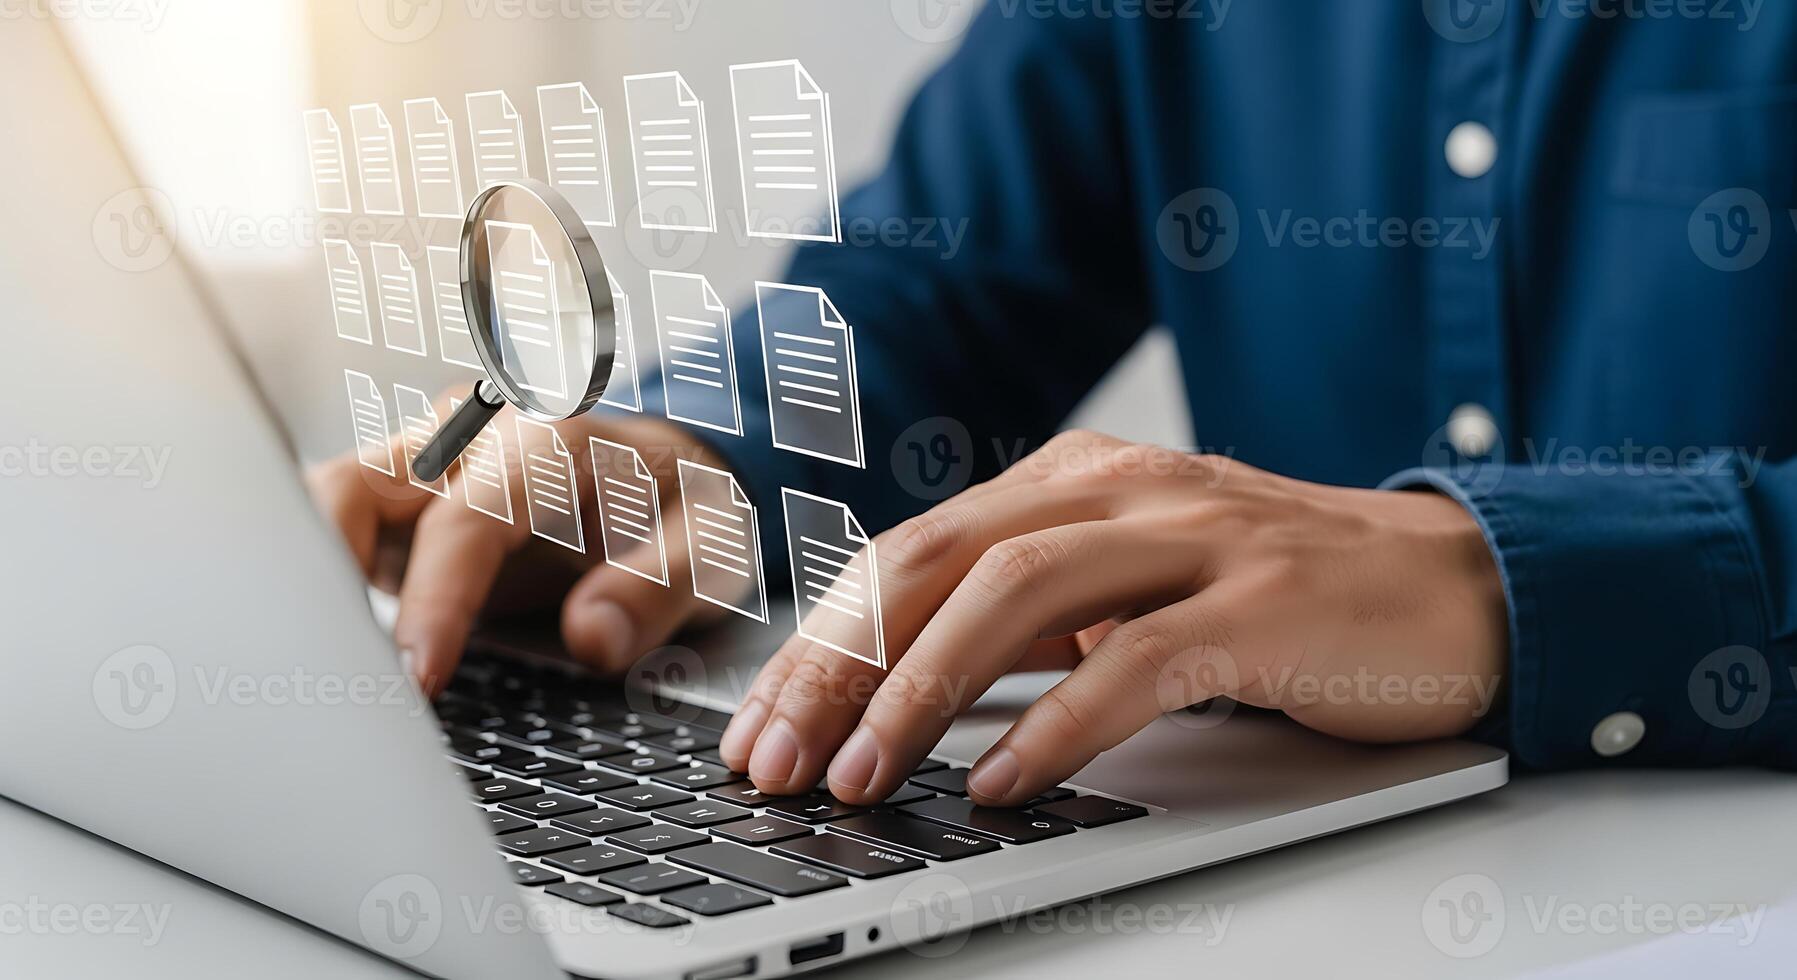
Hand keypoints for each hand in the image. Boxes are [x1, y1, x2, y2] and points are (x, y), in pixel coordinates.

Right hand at [307, 385, 723, 694]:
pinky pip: (340, 529)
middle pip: (353, 484)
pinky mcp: (404, 503)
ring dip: (312, 578)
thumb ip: (660, 586)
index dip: (434, 601)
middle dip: (325, 576)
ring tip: (323, 670)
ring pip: (328, 499)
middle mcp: (471, 437)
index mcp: (547, 441)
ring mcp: (427, 463)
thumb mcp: (712, 545)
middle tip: (336, 677)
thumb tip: (592, 636)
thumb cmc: (684, 506)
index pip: (465, 520)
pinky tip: (334, 651)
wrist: (672, 476)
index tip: (420, 677)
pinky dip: (324, 584)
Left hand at [718, 430, 1507, 806]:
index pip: (909, 552)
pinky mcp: (1263, 605)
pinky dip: (1059, 726)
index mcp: (1071, 482)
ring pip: (1018, 594)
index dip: (821, 638)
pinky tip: (1001, 784)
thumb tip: (905, 686)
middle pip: (936, 562)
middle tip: (775, 759)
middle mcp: (1119, 491)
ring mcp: (1194, 539)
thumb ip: (1032, 616)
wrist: (1458, 586)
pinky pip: (1139, 663)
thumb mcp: (1133, 588)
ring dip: (923, 691)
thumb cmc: (1278, 599)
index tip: (760, 725)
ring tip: (861, 777)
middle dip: (839, 664)